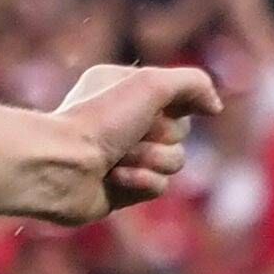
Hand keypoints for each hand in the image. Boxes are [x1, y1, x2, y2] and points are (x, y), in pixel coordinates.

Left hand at [51, 64, 221, 219]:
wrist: (59, 166)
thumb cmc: (99, 120)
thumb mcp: (151, 84)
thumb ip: (193, 84)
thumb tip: (214, 107)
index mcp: (125, 91)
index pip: (179, 99)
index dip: (174, 106)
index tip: (152, 108)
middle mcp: (123, 122)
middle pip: (181, 132)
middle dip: (162, 136)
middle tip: (129, 136)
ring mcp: (122, 157)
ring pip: (174, 161)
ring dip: (151, 159)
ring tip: (117, 159)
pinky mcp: (120, 190)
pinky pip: (159, 187)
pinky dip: (141, 182)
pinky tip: (113, 178)